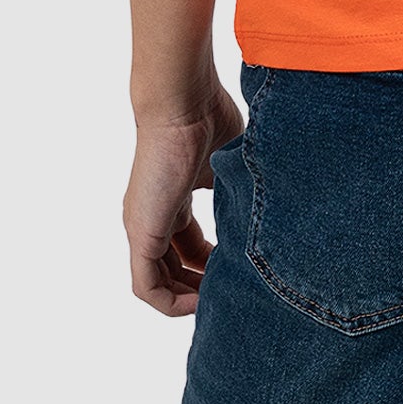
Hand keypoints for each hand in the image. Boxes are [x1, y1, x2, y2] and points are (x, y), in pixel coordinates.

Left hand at [123, 79, 243, 314]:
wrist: (183, 100)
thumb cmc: (208, 115)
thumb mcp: (228, 161)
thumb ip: (236, 188)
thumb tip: (261, 210)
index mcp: (174, 195)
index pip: (186, 242)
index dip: (209, 262)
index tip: (235, 268)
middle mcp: (153, 214)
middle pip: (172, 265)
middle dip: (199, 284)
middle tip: (228, 290)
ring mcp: (143, 225)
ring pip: (158, 281)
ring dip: (187, 297)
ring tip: (217, 300)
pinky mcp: (141, 233)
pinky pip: (147, 287)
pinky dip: (170, 303)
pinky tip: (199, 303)